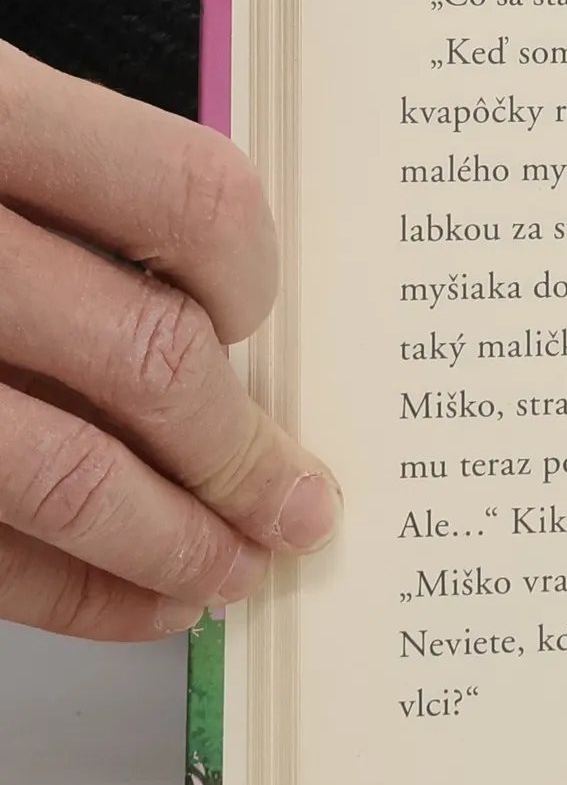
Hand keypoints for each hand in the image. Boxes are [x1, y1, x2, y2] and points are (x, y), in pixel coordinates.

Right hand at [0, 40, 338, 638]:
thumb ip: (50, 181)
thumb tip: (213, 316)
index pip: (189, 202)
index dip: (253, 279)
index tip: (261, 324)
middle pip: (146, 358)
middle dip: (243, 455)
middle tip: (297, 505)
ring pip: (64, 472)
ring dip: (175, 542)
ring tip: (236, 571)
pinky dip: (73, 591)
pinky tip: (139, 603)